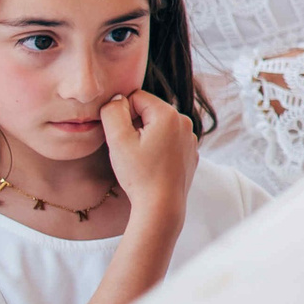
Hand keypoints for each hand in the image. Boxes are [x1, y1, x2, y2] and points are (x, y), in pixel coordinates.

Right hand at [99, 89, 197, 222]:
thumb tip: (117, 98)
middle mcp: (185, 122)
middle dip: (135, 125)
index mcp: (169, 114)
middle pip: (149, 111)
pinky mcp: (191, 153)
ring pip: (158, 127)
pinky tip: (153, 166)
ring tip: (142, 159)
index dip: (122, 114)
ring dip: (146, 137)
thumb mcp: (118, 140)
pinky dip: (158, 148)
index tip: (122, 137)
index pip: (137, 97)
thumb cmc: (139, 174)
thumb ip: (113, 112)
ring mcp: (190, 138)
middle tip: (131, 150)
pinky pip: (169, 141)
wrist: (161, 206)